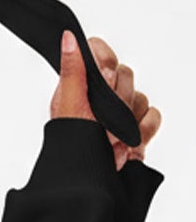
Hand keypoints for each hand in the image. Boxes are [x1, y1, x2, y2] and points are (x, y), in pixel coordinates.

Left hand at [51, 30, 160, 172]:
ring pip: (141, 97)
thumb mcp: (68, 105)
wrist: (88, 184)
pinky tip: (126, 145)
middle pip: (126, 74)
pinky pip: (154, 116)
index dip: (106, 63)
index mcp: (82, 85)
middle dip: (116, 102)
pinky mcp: (139, 127)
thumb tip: (67, 37)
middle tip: (102, 122)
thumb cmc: (71, 147)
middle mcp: (104, 94)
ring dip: (127, 122)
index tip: (104, 79)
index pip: (99, 52)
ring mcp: (123, 111)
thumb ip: (72, 70)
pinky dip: (143, 132)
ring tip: (109, 141)